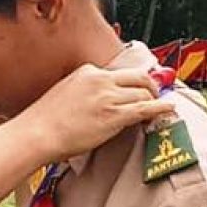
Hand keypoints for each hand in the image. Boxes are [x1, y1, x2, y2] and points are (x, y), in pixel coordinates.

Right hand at [19, 64, 173, 161]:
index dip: (132, 83)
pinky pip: (146, 108)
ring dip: (153, 101)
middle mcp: (100, 80)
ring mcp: (108, 96)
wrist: (37, 133)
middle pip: (138, 78)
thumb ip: (84, 92)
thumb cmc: (44, 121)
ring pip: (143, 94)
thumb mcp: (64, 94)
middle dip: (150, 86)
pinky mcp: (115, 115)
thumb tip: (98, 102)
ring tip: (159, 109)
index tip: (136, 89)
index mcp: (86, 72)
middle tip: (155, 95)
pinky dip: (161, 108)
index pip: (119, 73)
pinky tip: (169, 109)